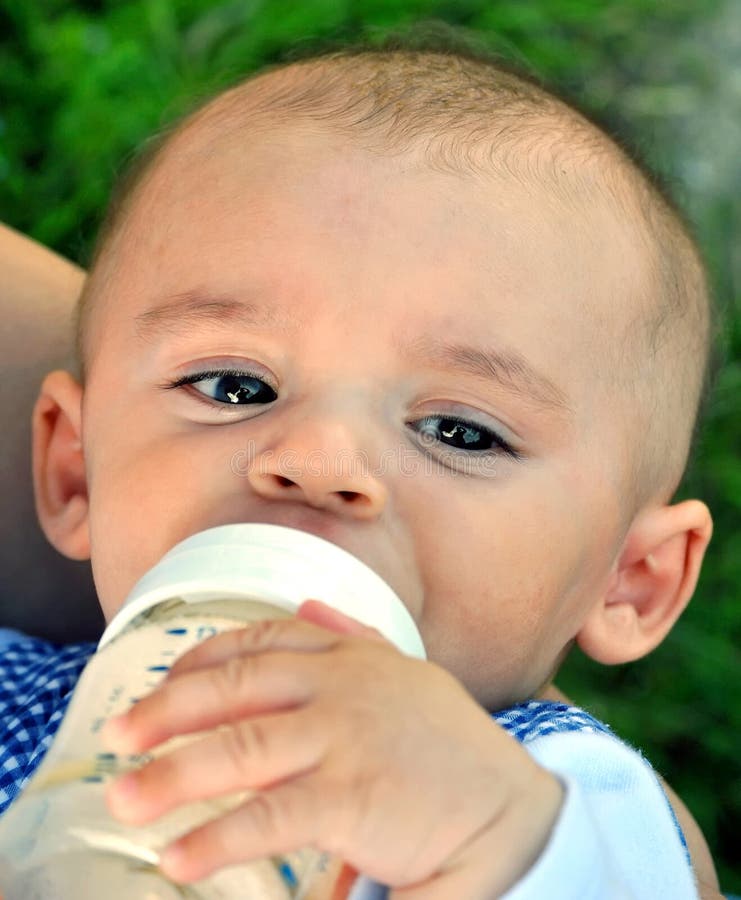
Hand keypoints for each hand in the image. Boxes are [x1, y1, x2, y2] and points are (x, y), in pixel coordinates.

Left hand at [102, 601, 562, 898]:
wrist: (513, 810)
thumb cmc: (452, 746)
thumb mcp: (407, 673)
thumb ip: (354, 636)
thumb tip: (308, 604)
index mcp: (352, 657)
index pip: (265, 640)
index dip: (206, 657)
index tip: (166, 677)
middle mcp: (342, 687)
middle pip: (236, 689)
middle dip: (169, 711)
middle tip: (119, 735)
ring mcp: (343, 739)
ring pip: (240, 750)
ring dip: (172, 776)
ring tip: (125, 798)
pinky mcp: (350, 797)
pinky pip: (267, 817)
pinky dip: (217, 836)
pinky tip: (179, 856)